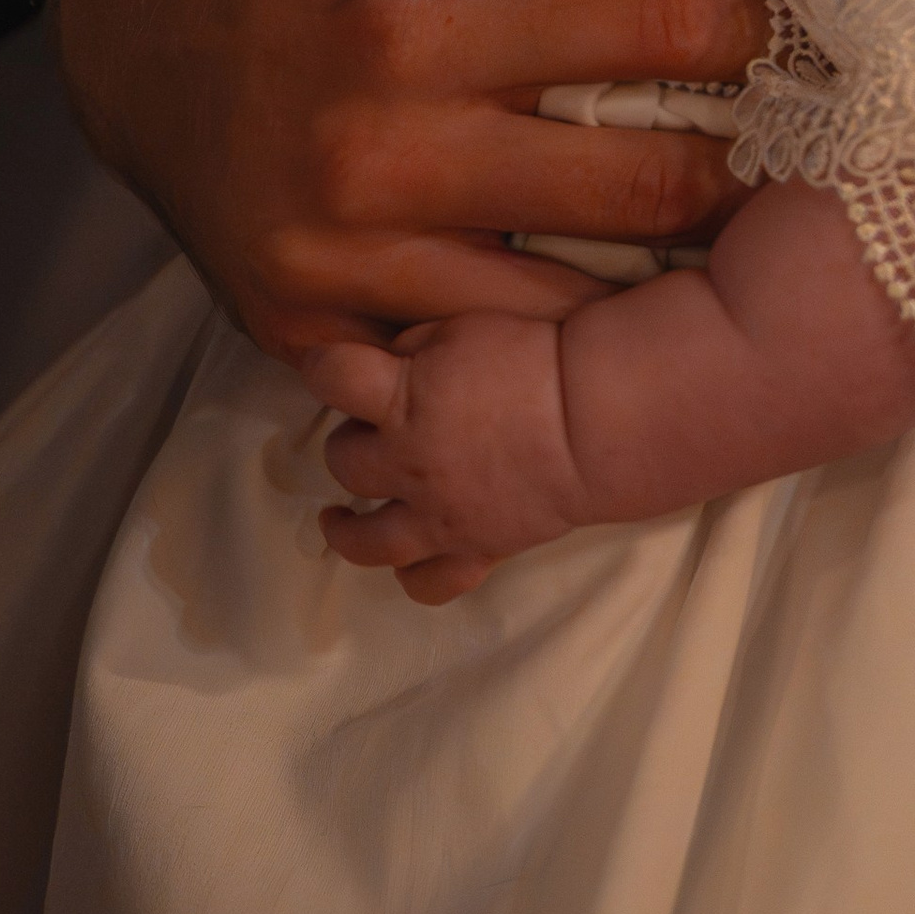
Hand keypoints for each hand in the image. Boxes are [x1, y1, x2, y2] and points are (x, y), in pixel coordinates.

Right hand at [53, 0, 765, 358]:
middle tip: (780, 138)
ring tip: (700, 222)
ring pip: (578, 308)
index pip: (657, 34)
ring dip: (657, 270)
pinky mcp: (314, 337)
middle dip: (739, 162)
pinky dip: (545, 346)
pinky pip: (478, 376)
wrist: (119, 35)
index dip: (746, 24)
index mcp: (416, 18)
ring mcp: (345, 266)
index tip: (770, 22)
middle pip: (647, 191)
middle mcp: (382, 155)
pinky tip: (583, 295)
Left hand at [306, 311, 587, 602]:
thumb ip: (412, 350)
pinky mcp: (476, 550)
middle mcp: (409, 465)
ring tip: (337, 518)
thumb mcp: (460, 328)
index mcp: (401, 401)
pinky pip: (432, 585)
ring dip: (344, 529)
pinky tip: (402, 564)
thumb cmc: (531, 361)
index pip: (332, 378)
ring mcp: (440, 518)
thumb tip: (388, 367)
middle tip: (371, 429)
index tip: (323, 366)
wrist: (594, 422)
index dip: (320, 367)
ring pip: (366, 543)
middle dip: (350, 441)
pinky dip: (413, 579)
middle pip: (344, 462)